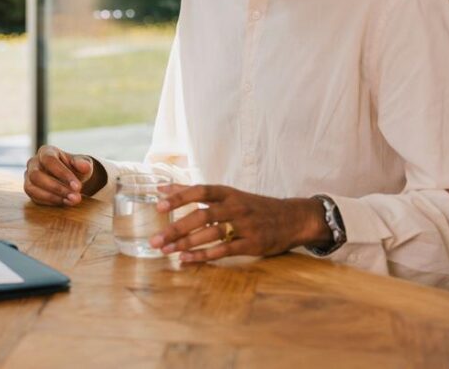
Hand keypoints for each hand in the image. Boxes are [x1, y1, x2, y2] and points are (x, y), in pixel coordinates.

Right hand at [24, 145, 99, 205]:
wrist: (70, 178)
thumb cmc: (75, 168)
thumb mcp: (83, 164)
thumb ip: (84, 164)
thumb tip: (84, 166)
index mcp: (46, 151)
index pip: (49, 160)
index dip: (62, 174)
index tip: (77, 187)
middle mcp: (33, 162)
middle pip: (36, 175)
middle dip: (56, 188)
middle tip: (75, 197)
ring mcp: (29, 176)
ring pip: (31, 188)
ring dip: (52, 197)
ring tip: (70, 201)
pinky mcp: (29, 189)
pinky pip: (34, 197)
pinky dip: (49, 202)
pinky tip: (64, 202)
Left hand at [150, 184, 327, 262]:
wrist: (292, 218)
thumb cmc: (253, 206)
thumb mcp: (228, 194)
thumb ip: (196, 193)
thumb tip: (162, 188)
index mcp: (227, 193)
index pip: (200, 191)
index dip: (179, 197)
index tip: (158, 205)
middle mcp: (235, 207)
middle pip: (202, 216)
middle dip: (176, 228)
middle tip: (156, 239)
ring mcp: (245, 226)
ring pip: (211, 234)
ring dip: (186, 243)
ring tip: (166, 250)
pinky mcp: (252, 244)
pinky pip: (224, 250)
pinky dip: (204, 255)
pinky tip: (186, 259)